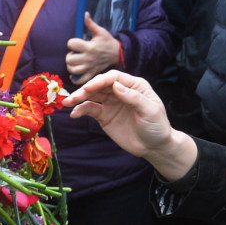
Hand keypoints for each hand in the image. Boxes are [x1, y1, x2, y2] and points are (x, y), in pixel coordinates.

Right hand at [63, 70, 198, 180]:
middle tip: (74, 97)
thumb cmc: (157, 126)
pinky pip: (90, 109)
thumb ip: (134, 98)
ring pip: (92, 96)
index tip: (89, 87)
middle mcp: (121, 91)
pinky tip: (74, 114)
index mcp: (135, 85)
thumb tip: (116, 85)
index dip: (100, 80)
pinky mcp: (105, 116)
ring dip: (79, 97)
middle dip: (86, 89)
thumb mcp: (150, 111)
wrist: (154, 147)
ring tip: (67, 102)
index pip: (114, 77)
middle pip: (100, 85)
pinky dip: (81, 110)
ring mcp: (111, 103)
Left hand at [65, 14, 120, 85]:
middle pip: (69, 59)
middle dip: (69, 55)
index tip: (76, 43)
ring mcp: (90, 68)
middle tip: (74, 53)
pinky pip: (80, 80)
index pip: (71, 44)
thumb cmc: (107, 41)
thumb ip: (90, 24)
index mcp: (90, 46)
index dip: (71, 43)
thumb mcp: (100, 31)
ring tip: (75, 62)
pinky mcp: (92, 74)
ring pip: (73, 70)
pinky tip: (75, 73)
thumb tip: (84, 13)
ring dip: (70, 66)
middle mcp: (88, 58)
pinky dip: (75, 78)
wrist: (118, 54)